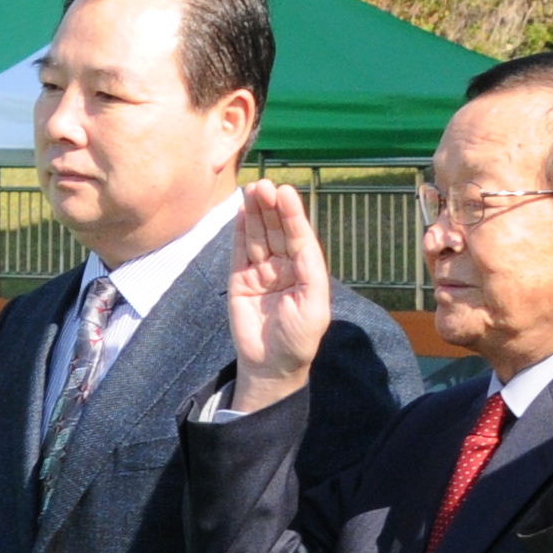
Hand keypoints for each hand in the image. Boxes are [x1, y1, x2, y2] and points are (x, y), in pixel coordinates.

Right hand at [223, 180, 333, 408]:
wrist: (270, 366)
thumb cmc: (299, 339)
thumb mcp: (314, 306)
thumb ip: (310, 271)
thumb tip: (303, 240)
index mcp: (305, 271)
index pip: (299, 236)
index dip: (292, 214)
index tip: (285, 191)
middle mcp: (283, 266)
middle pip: (277, 230)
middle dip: (271, 207)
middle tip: (265, 185)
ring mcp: (260, 271)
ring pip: (257, 236)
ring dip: (255, 213)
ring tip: (253, 189)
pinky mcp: (239, 279)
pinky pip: (239, 250)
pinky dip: (239, 230)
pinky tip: (240, 210)